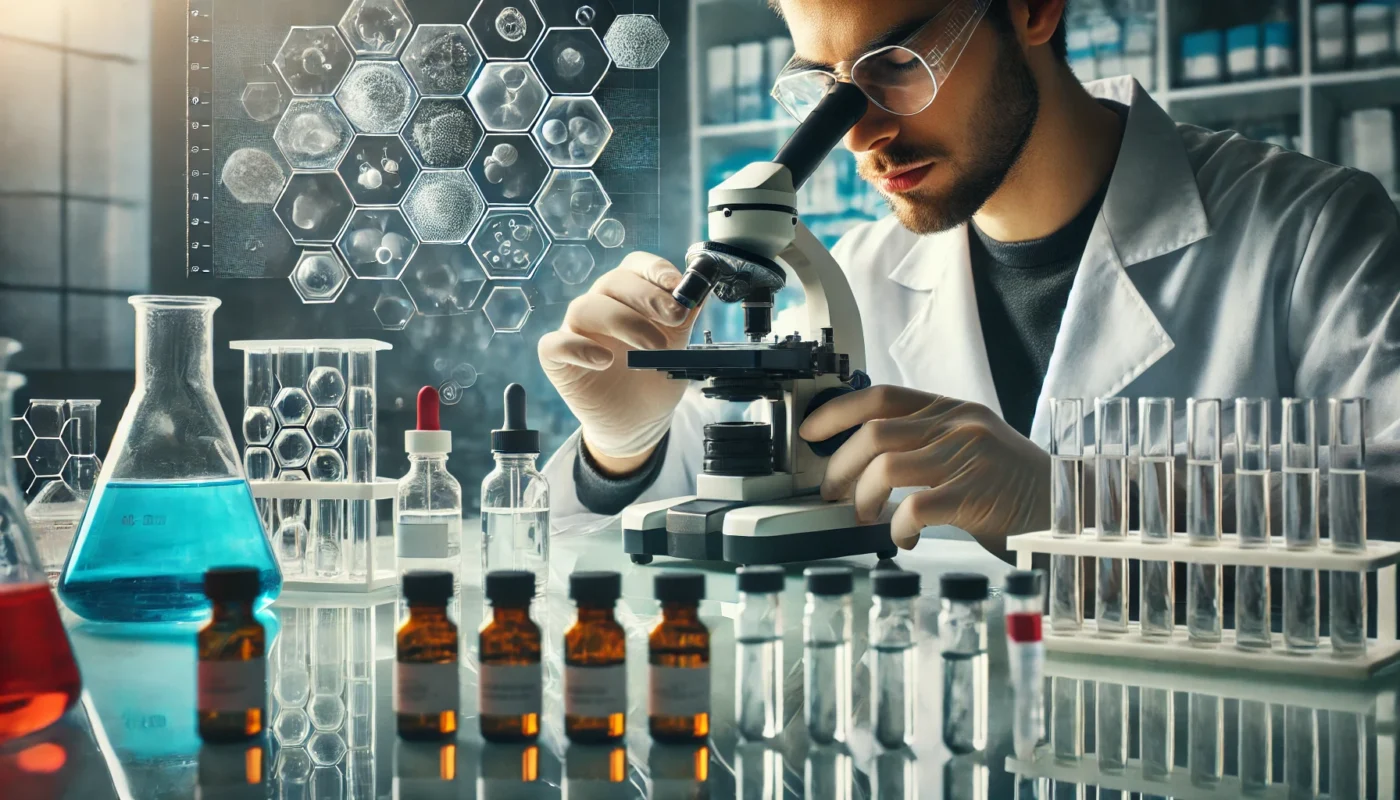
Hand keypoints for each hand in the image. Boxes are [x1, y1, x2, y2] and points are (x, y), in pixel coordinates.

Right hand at [538, 252, 702, 469]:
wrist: (640, 422)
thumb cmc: (655, 377)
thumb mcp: (679, 347)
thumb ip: (686, 317)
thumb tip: (699, 289)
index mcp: (630, 296)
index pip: (635, 266)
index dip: (654, 270)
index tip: (677, 286)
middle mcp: (600, 305)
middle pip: (612, 282)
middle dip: (646, 296)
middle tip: (675, 318)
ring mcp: (576, 331)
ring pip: (585, 308)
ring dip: (622, 322)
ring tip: (653, 348)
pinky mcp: (558, 360)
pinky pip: (554, 344)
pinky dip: (578, 348)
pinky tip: (604, 361)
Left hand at [798, 386, 1049, 554]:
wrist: (1067, 508)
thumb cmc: (1009, 485)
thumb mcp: (967, 445)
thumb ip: (922, 441)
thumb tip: (862, 458)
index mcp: (949, 409)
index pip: (879, 396)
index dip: (836, 412)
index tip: (810, 433)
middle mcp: (957, 425)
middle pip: (873, 433)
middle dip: (839, 467)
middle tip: (832, 494)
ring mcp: (968, 457)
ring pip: (887, 466)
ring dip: (863, 498)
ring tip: (865, 518)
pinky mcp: (977, 494)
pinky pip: (917, 506)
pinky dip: (897, 527)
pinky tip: (901, 539)